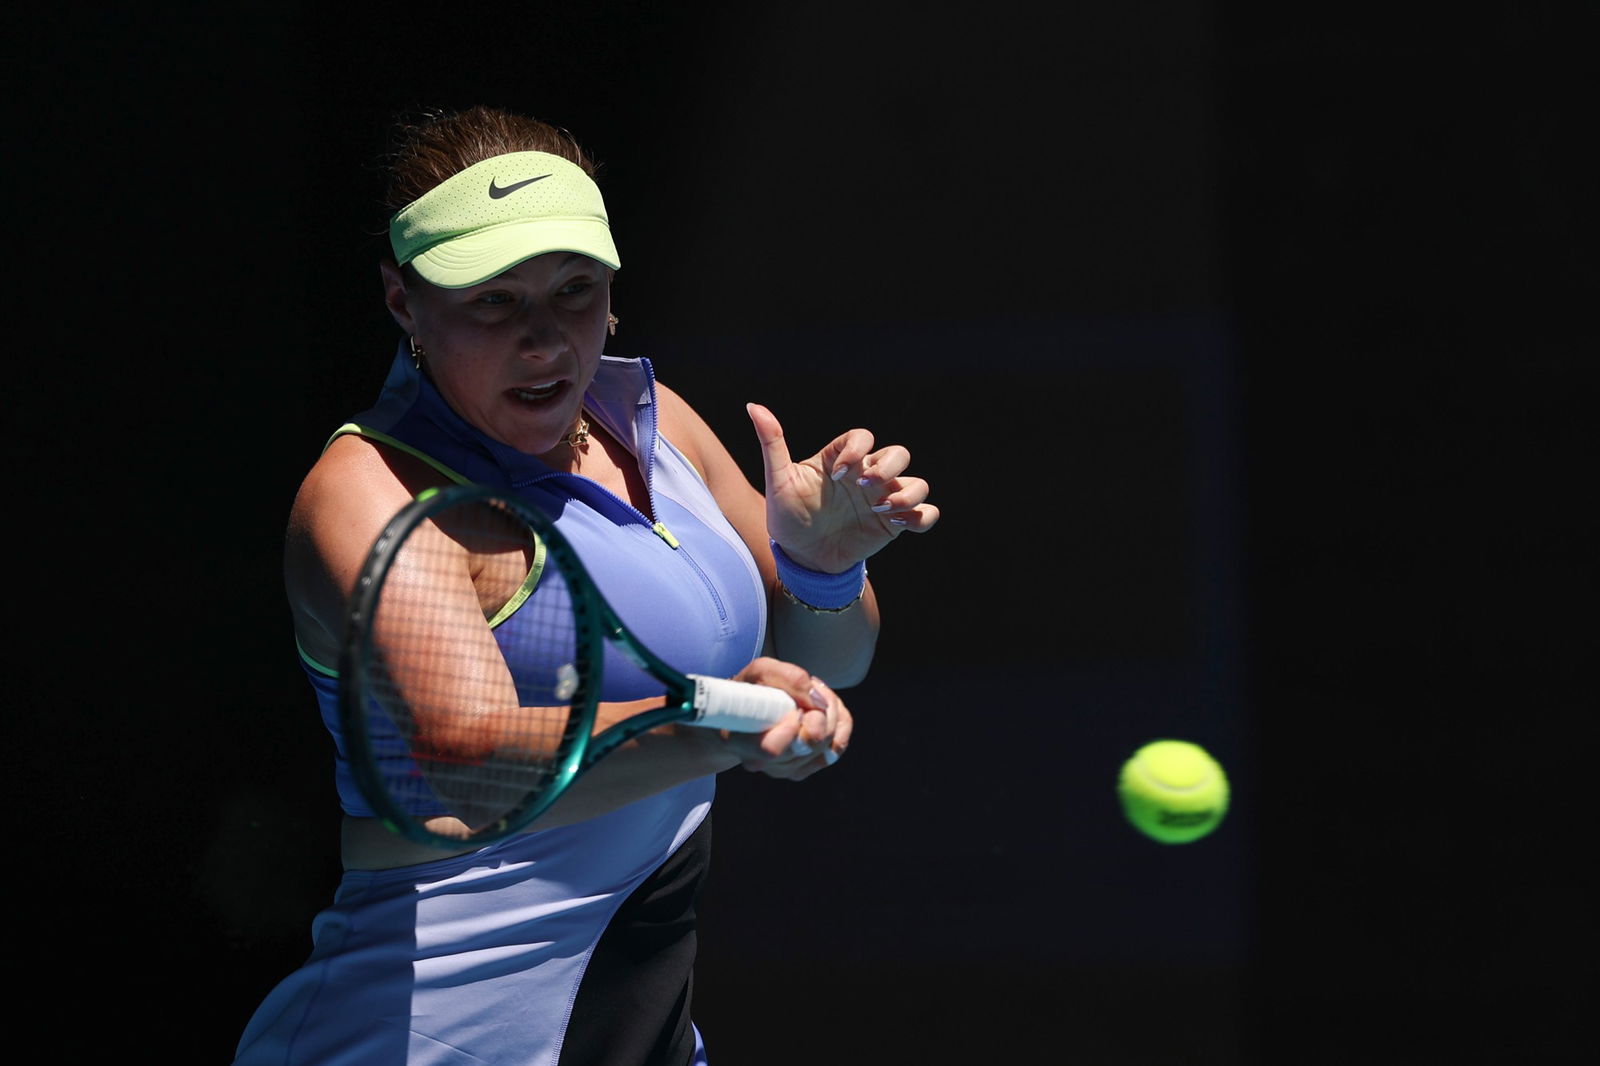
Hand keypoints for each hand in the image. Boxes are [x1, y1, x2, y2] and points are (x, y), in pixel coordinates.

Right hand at [722, 657, 851, 780]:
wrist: (747, 711)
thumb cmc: (751, 690)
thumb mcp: (762, 671)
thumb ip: (790, 679)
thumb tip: (819, 702)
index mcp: (738, 738)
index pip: (771, 749)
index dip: (791, 727)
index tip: (794, 709)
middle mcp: (757, 761)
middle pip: (809, 744)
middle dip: (818, 710)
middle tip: (806, 692)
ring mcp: (781, 770)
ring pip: (826, 746)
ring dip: (829, 714)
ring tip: (809, 699)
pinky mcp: (801, 770)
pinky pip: (837, 748)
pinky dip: (837, 726)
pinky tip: (821, 713)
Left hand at [747, 403, 939, 572]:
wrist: (801, 557)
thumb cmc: (788, 515)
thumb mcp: (778, 480)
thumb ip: (772, 443)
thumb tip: (753, 406)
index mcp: (842, 459)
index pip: (863, 437)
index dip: (856, 450)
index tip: (837, 476)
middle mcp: (866, 475)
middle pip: (899, 453)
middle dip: (888, 467)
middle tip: (864, 488)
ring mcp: (883, 499)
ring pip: (918, 483)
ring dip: (907, 493)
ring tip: (880, 509)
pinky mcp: (894, 524)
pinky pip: (925, 514)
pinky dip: (922, 516)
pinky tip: (900, 524)